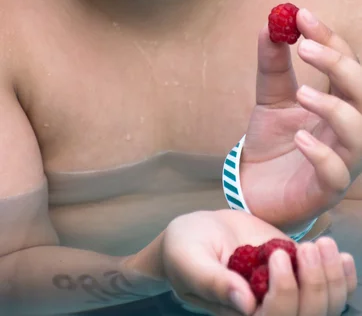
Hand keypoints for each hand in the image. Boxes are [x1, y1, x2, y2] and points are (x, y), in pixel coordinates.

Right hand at [161, 209, 356, 315]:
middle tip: (308, 247)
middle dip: (315, 285)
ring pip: (324, 307)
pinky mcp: (297, 275)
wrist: (196, 232)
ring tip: (322, 245)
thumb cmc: (184, 249)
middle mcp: (266, 313)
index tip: (279, 254)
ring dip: (331, 279)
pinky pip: (329, 289)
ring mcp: (285, 295)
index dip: (286, 294)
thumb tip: (245, 304)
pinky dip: (341, 277)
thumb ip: (213, 282)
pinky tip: (341, 256)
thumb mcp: (190, 261)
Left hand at [239, 9, 361, 229]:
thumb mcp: (270, 97)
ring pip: (359, 133)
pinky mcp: (325, 190)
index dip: (328, 38)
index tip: (301, 15)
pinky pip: (336, 173)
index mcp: (338, 103)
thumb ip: (272, 65)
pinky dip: (323, 155)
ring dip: (335, 108)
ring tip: (302, 93)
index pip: (346, 64)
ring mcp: (342, 160)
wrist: (255, 187)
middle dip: (338, 65)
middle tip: (304, 46)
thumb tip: (268, 25)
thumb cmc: (273, 141)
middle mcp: (347, 129)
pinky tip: (301, 139)